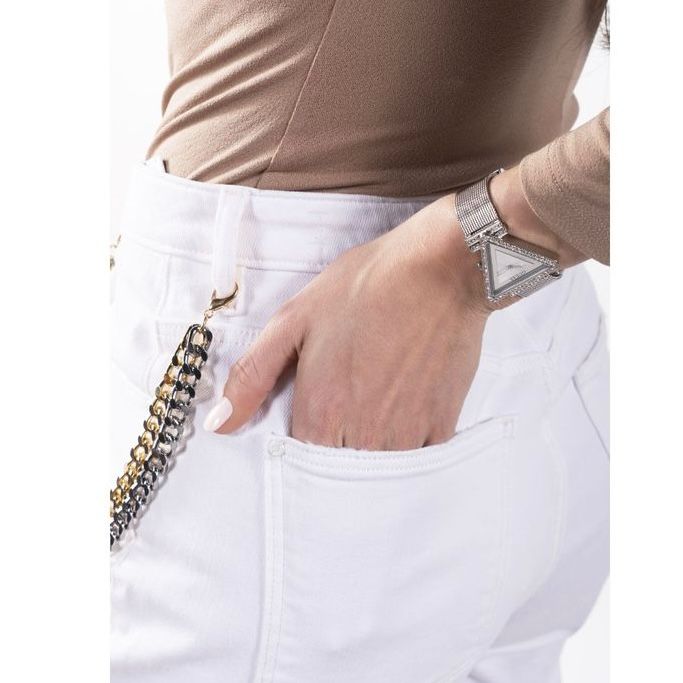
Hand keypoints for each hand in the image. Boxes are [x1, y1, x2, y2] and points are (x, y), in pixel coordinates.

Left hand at [203, 167, 582, 448]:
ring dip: (369, 442)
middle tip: (347, 393)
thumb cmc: (367, 287)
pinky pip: (414, 457)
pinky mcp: (440, 427)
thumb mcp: (294, 320)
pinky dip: (404, 438)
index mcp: (321, 412)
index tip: (310, 408)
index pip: (296, 459)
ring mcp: (405, 435)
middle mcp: (362, 436)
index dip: (299, 435)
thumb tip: (219, 424)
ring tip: (376, 392)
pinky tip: (403, 399)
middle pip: (336, 468)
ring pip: (375, 468)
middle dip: (334, 440)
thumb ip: (252, 377)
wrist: (442, 271)